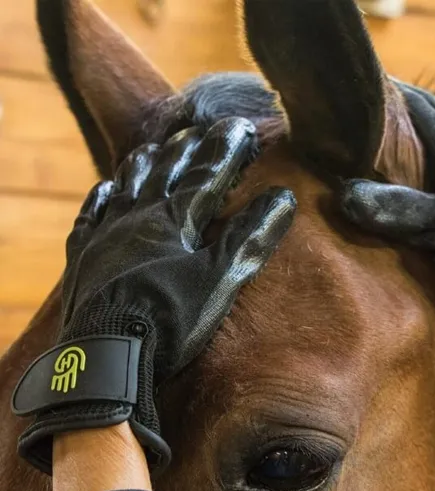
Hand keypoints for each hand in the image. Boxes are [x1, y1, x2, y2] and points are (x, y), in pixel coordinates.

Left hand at [12, 117, 295, 474]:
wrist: (106, 353)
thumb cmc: (170, 317)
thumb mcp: (220, 280)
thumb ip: (249, 237)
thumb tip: (283, 198)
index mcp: (175, 219)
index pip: (207, 174)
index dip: (225, 149)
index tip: (241, 126)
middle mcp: (139, 216)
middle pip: (166, 172)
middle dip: (187, 148)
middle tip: (199, 128)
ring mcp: (107, 234)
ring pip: (127, 185)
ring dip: (144, 164)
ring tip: (155, 146)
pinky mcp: (84, 256)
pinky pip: (91, 216)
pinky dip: (101, 197)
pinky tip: (104, 186)